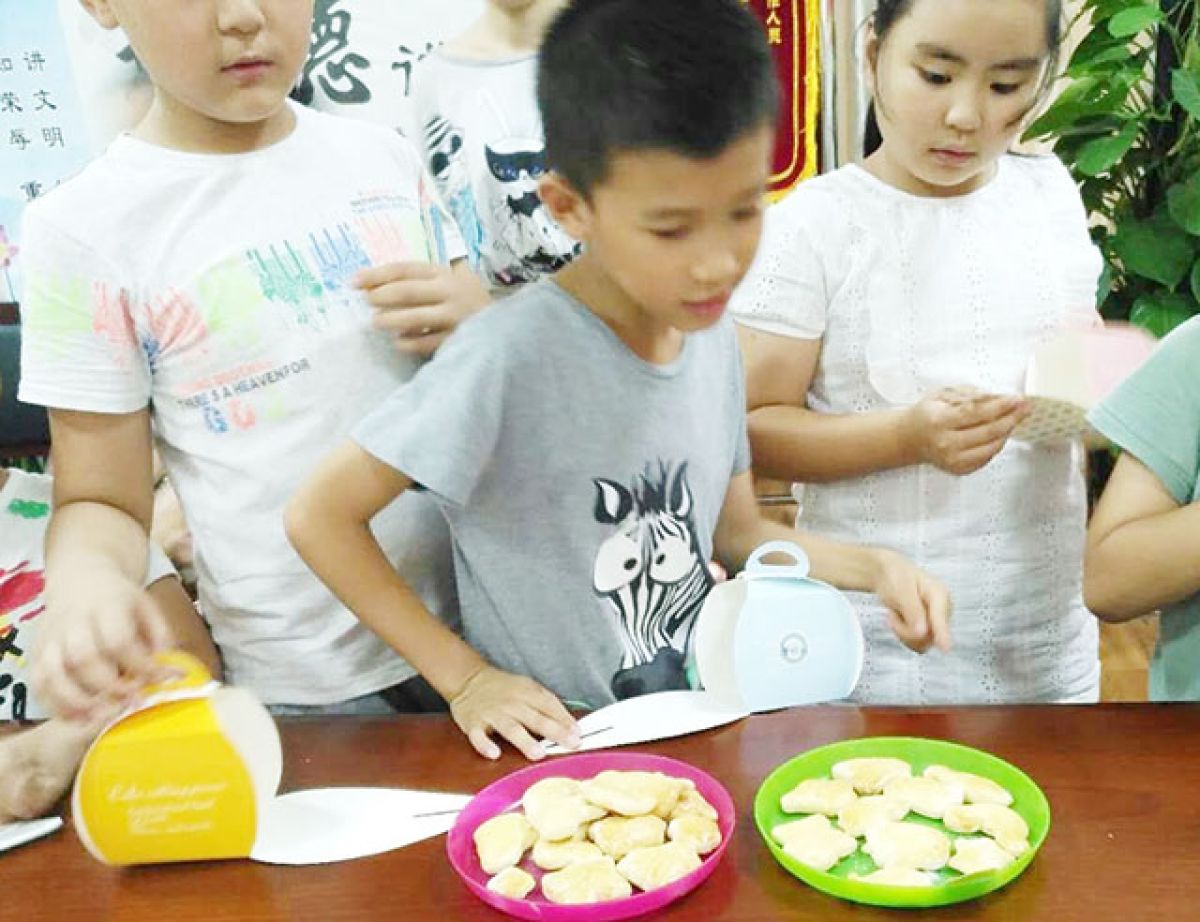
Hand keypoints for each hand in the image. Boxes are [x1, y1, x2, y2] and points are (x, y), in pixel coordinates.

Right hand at [32, 565, 173, 720]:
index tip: (158, 679)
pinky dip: (55, 705)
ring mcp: (50, 637)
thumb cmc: (119, 601)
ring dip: (77, 701)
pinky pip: (38, 684)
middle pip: (83, 657)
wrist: (80, 581)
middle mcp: (73, 621)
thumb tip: (171, 670)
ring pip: (53, 673)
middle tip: (130, 701)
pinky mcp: (35, 653)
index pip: (119, 639)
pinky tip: (77, 718)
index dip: (139, 664)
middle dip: (108, 686)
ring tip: (101, 716)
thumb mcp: (147, 607)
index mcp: (106, 605)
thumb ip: (160, 636)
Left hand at [354, 260, 489, 357]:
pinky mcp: (458, 337)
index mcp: (445, 273)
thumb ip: (428, 274)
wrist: (506, 326)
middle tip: (367, 301)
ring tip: (376, 322)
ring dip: (391, 319)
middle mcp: (449, 292)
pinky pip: (427, 342)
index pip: (405, 269)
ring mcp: (454, 316)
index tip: (355, 281)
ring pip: (415, 316)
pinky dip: (410, 343)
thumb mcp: (458, 277)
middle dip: (382, 295)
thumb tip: (385, 279)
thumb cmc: (473, 300)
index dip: (377, 274)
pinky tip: (398, 342)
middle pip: (408, 290)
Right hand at [448, 665, 579, 760]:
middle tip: (571, 744)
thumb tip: (570, 725)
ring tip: (538, 754)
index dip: (564, 719)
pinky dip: (485, 745)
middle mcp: (511, 703)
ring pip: (510, 728)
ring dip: (525, 740)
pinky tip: (494, 753)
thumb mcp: (526, 687)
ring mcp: (492, 714)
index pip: (549, 705)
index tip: (578, 733)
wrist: (468, 680)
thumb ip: (545, 704)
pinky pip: (478, 736)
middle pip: (535, 718)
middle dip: (555, 731)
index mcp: (526, 692)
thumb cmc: (503, 689)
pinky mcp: (473, 724)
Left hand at [870, 549, 951, 653]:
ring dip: (902, 632)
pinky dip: (903, 635)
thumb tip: (923, 632)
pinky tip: (898, 621)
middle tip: (891, 615)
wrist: (889, 575)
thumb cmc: (896, 578)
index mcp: (940, 594)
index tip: (946, 648)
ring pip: (922, 643)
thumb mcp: (901, 591)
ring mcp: (937, 621)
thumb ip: (913, 611)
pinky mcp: (930, 630)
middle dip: (905, 629)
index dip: (942, 633)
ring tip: (894, 615)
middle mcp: (943, 610)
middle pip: (929, 635)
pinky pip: (918, 644)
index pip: (940, 618)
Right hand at [901, 388, 1029, 475]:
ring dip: (1007, 432)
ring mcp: (952, 459)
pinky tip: (998, 433)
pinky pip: (987, 457)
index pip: (977, 413)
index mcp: (939, 421)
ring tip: (1013, 419)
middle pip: (988, 431)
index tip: (1017, 399)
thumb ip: (969, 395)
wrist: (910, 438)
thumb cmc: (928, 414)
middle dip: (1011, 418)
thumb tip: (997, 397)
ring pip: (992, 446)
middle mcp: (945, 443)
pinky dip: (996, 444)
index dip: (1001, 406)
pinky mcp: (959, 469)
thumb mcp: (943, 396)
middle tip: (1024, 408)